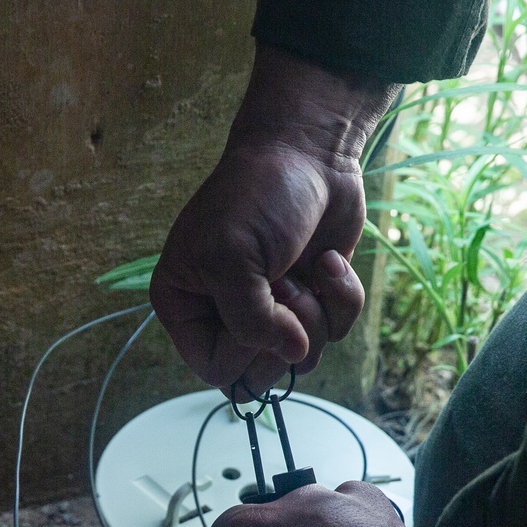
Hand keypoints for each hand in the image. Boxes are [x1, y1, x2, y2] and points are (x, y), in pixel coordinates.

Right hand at [150, 46, 396, 392]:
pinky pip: (335, 331)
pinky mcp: (313, 299)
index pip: (214, 369)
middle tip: (287, 290)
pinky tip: (330, 260)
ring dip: (316, 315)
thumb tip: (291, 356)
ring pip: (302, 357)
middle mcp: (225, 314)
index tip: (263, 311)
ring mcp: (273, 310)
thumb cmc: (257, 195)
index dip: (244, 354)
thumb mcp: (234, 258)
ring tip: (304, 270)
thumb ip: (251, 321)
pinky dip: (340, 296)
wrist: (311, 152)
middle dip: (285, 337)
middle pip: (260, 374)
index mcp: (186, 305)